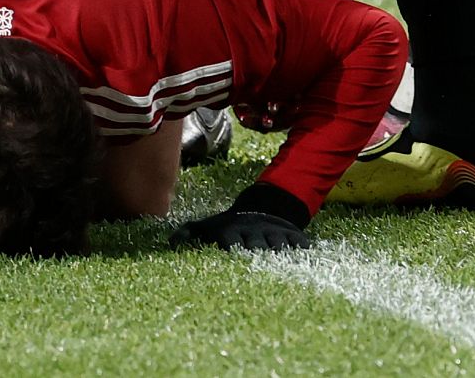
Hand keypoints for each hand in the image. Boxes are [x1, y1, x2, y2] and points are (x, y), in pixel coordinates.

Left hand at [171, 210, 310, 250]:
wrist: (260, 209)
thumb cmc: (228, 225)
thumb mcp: (206, 225)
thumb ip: (187, 233)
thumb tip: (170, 242)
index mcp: (232, 231)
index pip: (232, 242)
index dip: (233, 249)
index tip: (233, 257)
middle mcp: (253, 231)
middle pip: (256, 246)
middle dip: (257, 255)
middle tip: (256, 265)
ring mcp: (274, 232)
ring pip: (279, 245)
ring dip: (280, 253)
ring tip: (280, 263)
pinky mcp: (293, 233)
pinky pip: (300, 242)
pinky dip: (302, 249)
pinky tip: (304, 257)